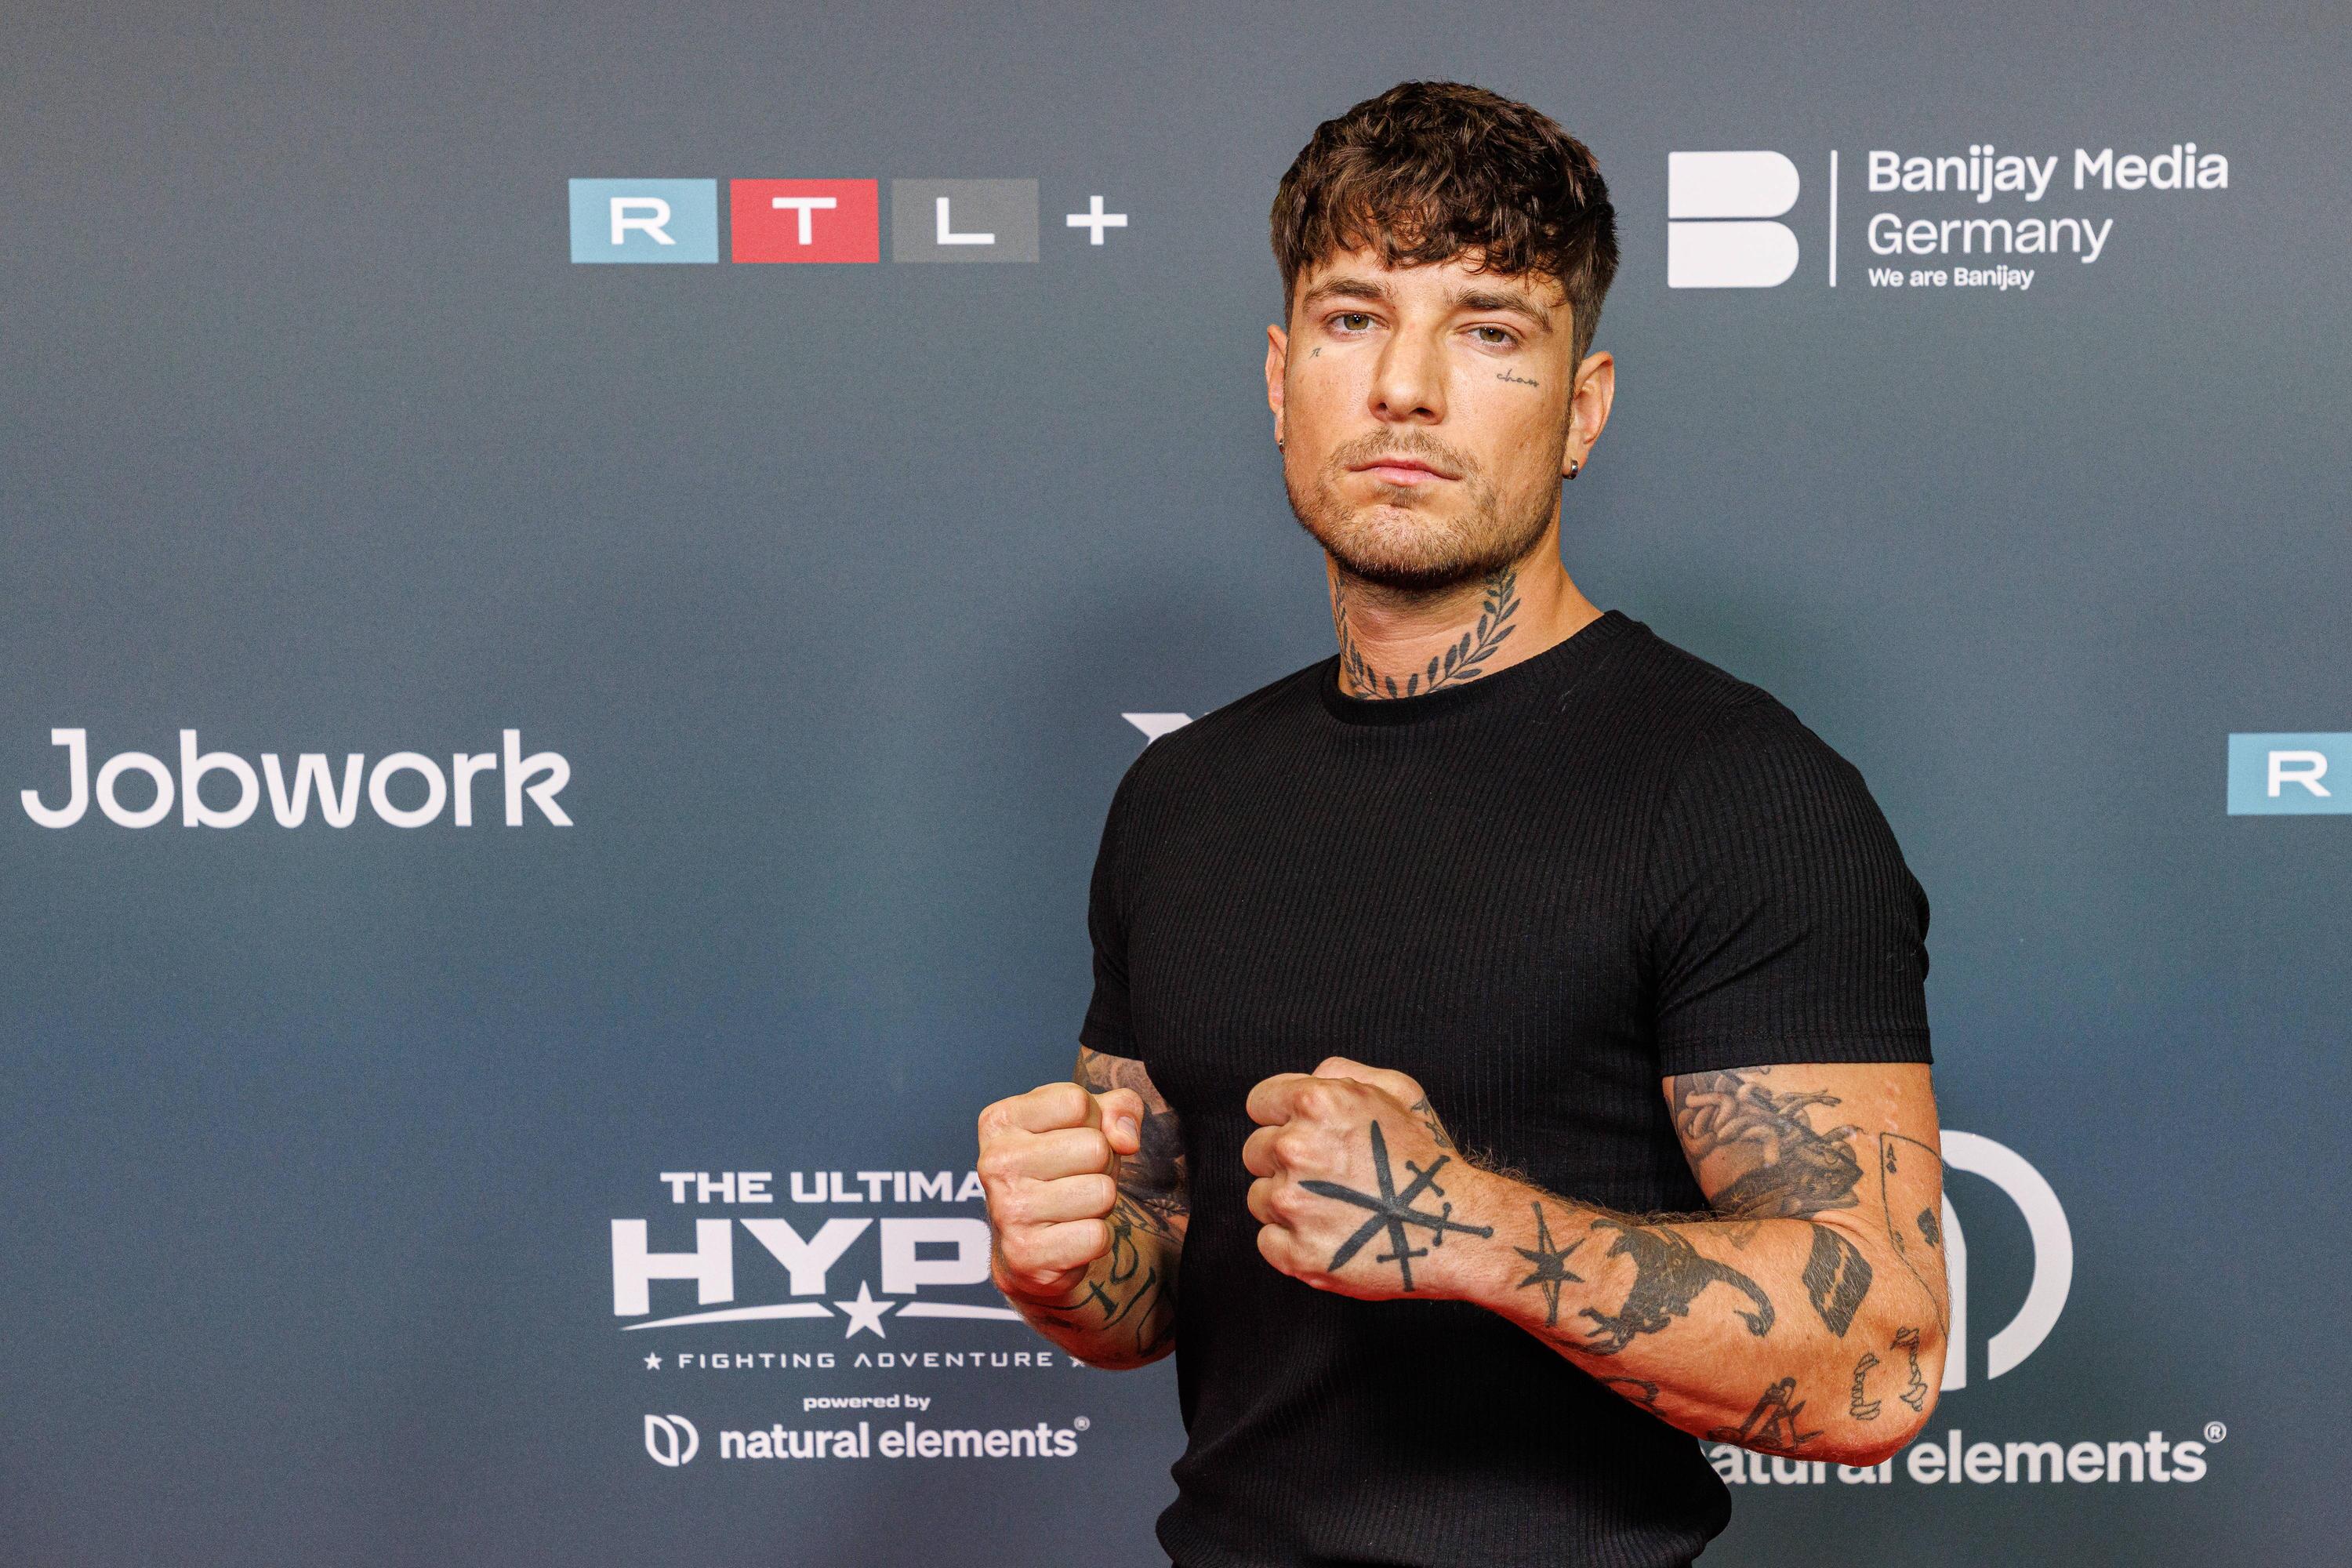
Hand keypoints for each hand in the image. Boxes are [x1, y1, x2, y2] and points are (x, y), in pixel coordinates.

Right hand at [977, 1079, 1144, 1305]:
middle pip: (1095, 1147)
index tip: (1072, 1141)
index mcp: (1000, 1120)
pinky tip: (1070, 1236)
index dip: (1093, 1123)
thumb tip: (1127, 1139)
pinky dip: (1096, 1239)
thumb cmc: (1061, 1171)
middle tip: (1076, 1180)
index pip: (1077, 1102)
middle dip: (1101, 1166)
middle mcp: (996, 1162)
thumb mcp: (1088, 1123)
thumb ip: (1119, 1108)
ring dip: (1101, 1203)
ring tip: (1074, 1207)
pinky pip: (1098, 1236)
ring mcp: (1007, 1210)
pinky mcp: (1026, 1254)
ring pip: (1102, 1192)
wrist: (1030, 1248)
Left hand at [1242, 1056, 1492, 1299]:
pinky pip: (1268, 1240)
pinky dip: (1292, 1241)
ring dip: (1288, 1201)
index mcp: (1316, 1103)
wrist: (1453, 1228)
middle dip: (1285, 1160)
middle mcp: (1296, 1149)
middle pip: (1254, 1151)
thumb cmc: (1428, 1159)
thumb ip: (1341, 1073)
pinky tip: (1330, 1234)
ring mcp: (1294, 1204)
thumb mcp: (1399, 1090)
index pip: (1259, 1103)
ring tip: (1335, 1206)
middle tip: (1329, 1175)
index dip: (1282, 1117)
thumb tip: (1307, 1079)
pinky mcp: (1297, 1253)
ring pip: (1259, 1197)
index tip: (1306, 1134)